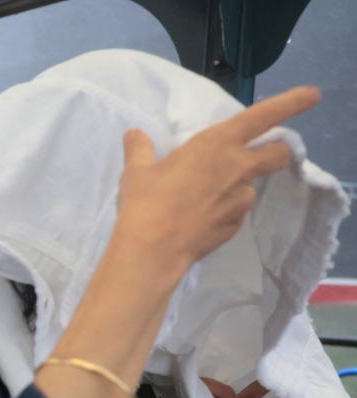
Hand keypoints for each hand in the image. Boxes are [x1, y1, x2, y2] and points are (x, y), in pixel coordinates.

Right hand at [114, 86, 319, 273]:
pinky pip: (234, 213)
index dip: (291, 102)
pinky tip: (199, 219)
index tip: (312, 95)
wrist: (152, 251)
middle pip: (278, 154)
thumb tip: (135, 135)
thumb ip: (140, 149)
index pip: (264, 116)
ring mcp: (239, 200)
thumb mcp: (137, 171)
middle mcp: (237, 168)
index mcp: (216, 144)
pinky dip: (223, 211)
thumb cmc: (146, 203)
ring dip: (237, 187)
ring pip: (250, 187)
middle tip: (256, 156)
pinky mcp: (234, 226)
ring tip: (205, 197)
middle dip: (275, 151)